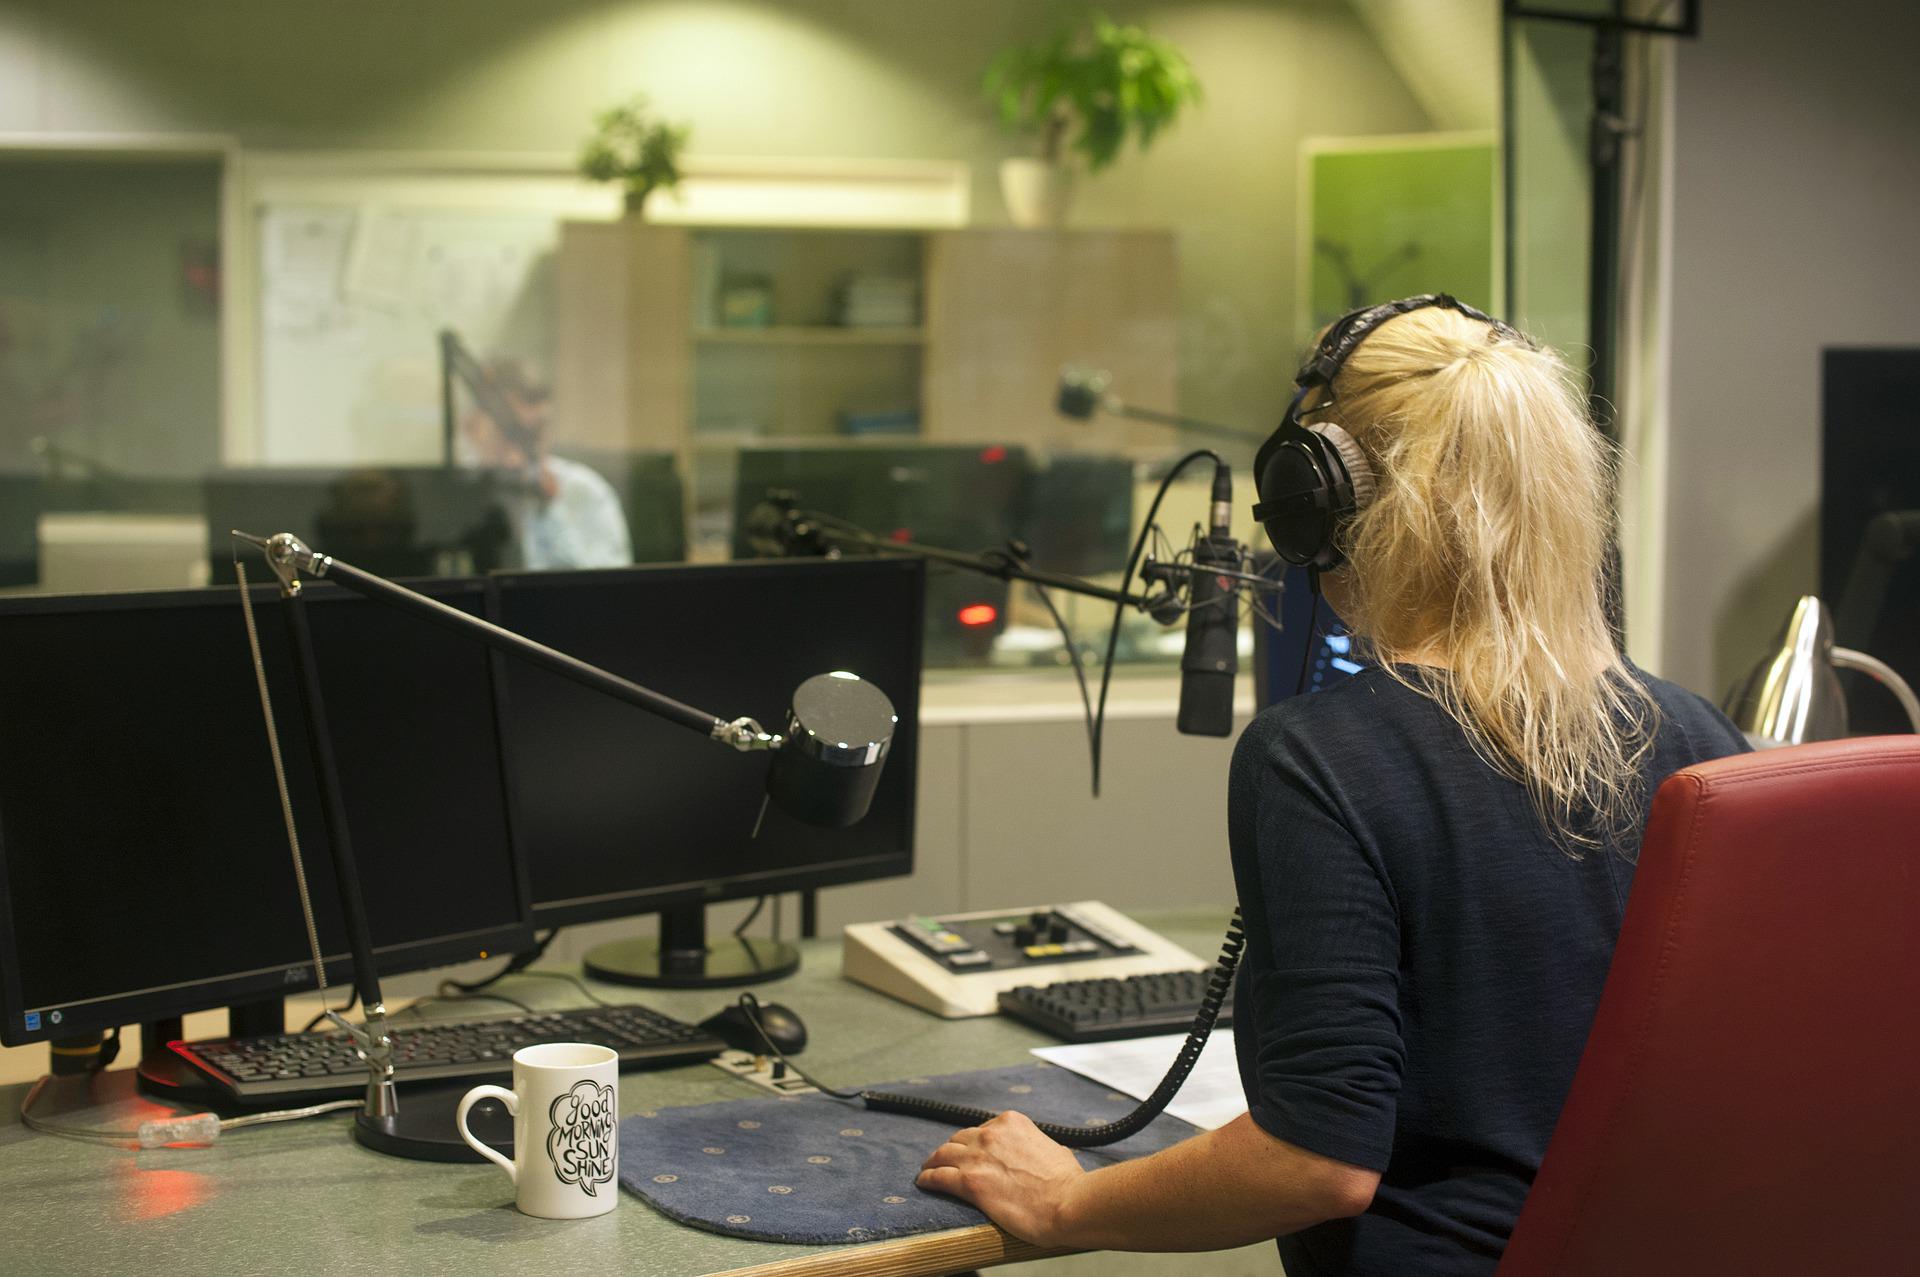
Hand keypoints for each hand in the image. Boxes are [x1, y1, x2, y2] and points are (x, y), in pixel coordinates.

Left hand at [917, 1111, 1085, 1246]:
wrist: (1068, 1203)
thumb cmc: (1067, 1183)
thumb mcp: (1055, 1150)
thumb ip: (1038, 1147)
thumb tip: (1040, 1154)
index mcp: (1011, 1123)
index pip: (982, 1129)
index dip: (973, 1142)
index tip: (969, 1151)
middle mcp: (991, 1134)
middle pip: (959, 1138)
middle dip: (952, 1150)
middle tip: (945, 1161)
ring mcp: (978, 1157)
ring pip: (943, 1154)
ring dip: (933, 1162)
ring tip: (927, 1169)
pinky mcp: (970, 1183)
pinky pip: (938, 1176)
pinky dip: (928, 1178)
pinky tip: (923, 1182)